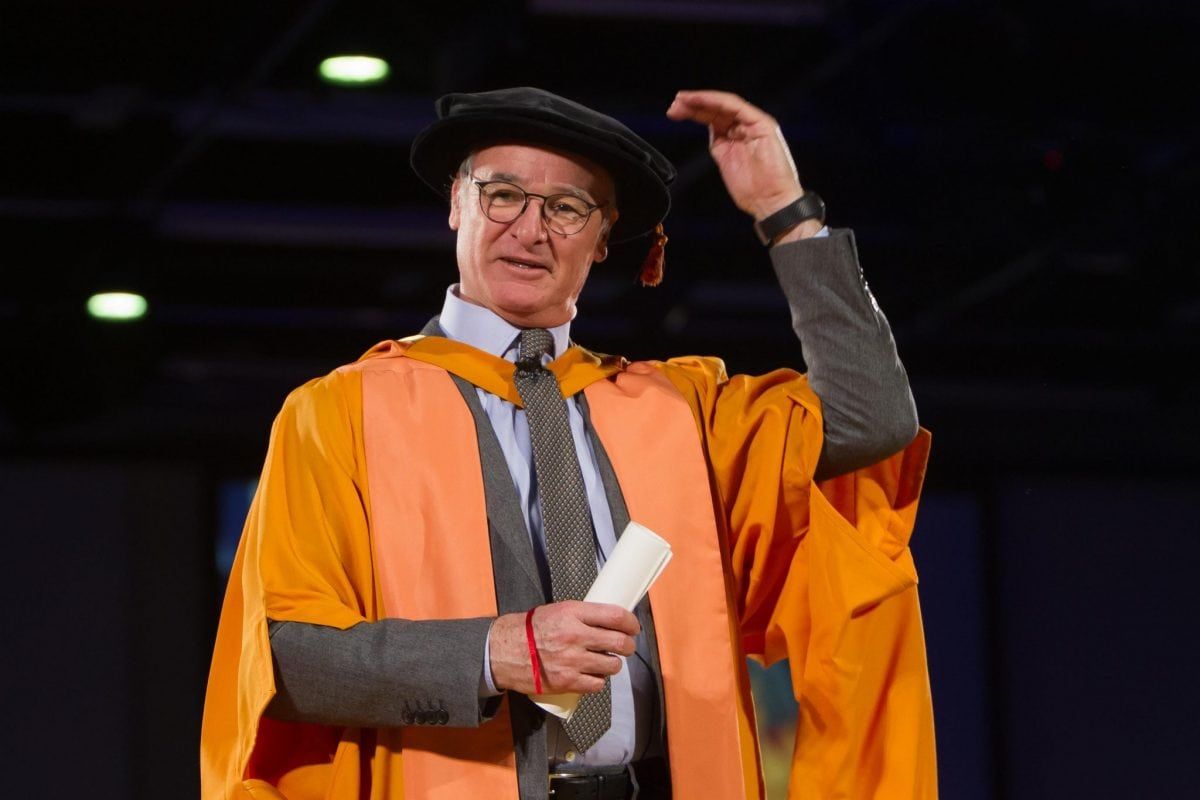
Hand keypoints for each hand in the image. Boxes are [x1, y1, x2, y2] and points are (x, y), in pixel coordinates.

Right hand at [488, 601, 639, 694]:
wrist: (503, 651)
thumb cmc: (529, 630)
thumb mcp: (557, 610)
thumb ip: (583, 615)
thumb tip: (609, 620)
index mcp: (573, 613)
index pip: (615, 616)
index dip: (631, 622)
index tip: (633, 626)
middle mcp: (575, 636)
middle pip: (619, 642)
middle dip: (628, 645)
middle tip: (626, 646)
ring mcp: (572, 660)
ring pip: (612, 665)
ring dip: (613, 664)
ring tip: (605, 661)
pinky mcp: (567, 681)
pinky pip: (597, 684)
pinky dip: (598, 680)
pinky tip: (592, 674)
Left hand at [667, 89, 816, 230]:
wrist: (770, 202)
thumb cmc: (752, 190)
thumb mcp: (726, 161)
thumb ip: (719, 144)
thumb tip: (709, 132)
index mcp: (738, 135)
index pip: (714, 117)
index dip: (694, 112)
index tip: (675, 112)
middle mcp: (746, 126)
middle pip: (717, 108)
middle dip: (693, 105)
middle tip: (674, 105)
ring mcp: (755, 124)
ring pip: (725, 104)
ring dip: (702, 100)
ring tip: (682, 101)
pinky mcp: (763, 124)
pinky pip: (737, 107)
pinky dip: (717, 101)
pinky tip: (701, 101)